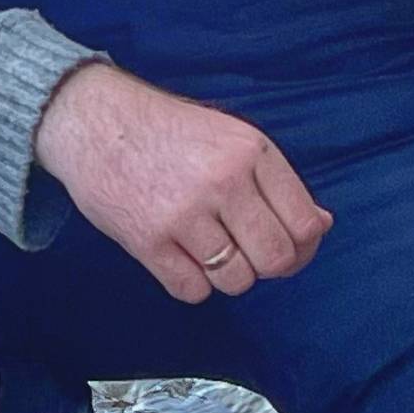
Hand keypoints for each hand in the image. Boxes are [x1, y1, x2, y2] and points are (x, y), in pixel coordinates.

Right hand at [32, 62, 329, 303]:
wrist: (93, 121)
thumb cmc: (167, 132)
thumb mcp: (231, 138)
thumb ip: (275, 182)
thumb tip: (320, 226)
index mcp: (251, 152)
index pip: (304, 224)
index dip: (303, 249)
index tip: (286, 249)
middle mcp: (223, 182)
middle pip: (275, 259)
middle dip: (266, 267)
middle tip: (246, 255)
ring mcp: (184, 213)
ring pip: (236, 280)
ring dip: (227, 276)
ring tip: (207, 250)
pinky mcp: (147, 240)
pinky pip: (193, 291)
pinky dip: (192, 284)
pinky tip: (180, 258)